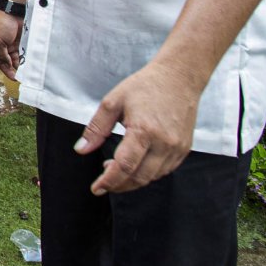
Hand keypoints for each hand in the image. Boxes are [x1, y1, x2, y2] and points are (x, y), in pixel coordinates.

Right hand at [0, 10, 22, 84]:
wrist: (16, 13)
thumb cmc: (2, 24)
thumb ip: (1, 54)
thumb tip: (7, 65)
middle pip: (1, 63)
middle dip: (6, 71)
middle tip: (13, 78)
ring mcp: (9, 46)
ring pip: (11, 61)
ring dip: (14, 68)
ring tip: (19, 75)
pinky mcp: (19, 45)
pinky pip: (19, 56)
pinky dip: (21, 62)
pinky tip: (23, 67)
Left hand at [75, 61, 199, 194]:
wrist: (179, 77)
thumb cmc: (144, 86)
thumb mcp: (112, 102)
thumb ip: (96, 129)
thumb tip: (81, 150)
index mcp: (144, 131)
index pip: (124, 166)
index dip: (109, 181)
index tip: (96, 188)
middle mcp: (164, 143)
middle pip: (139, 177)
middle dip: (119, 185)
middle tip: (104, 182)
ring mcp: (177, 147)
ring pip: (152, 177)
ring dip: (132, 180)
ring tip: (116, 170)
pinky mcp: (185, 149)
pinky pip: (165, 170)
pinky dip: (148, 173)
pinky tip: (135, 164)